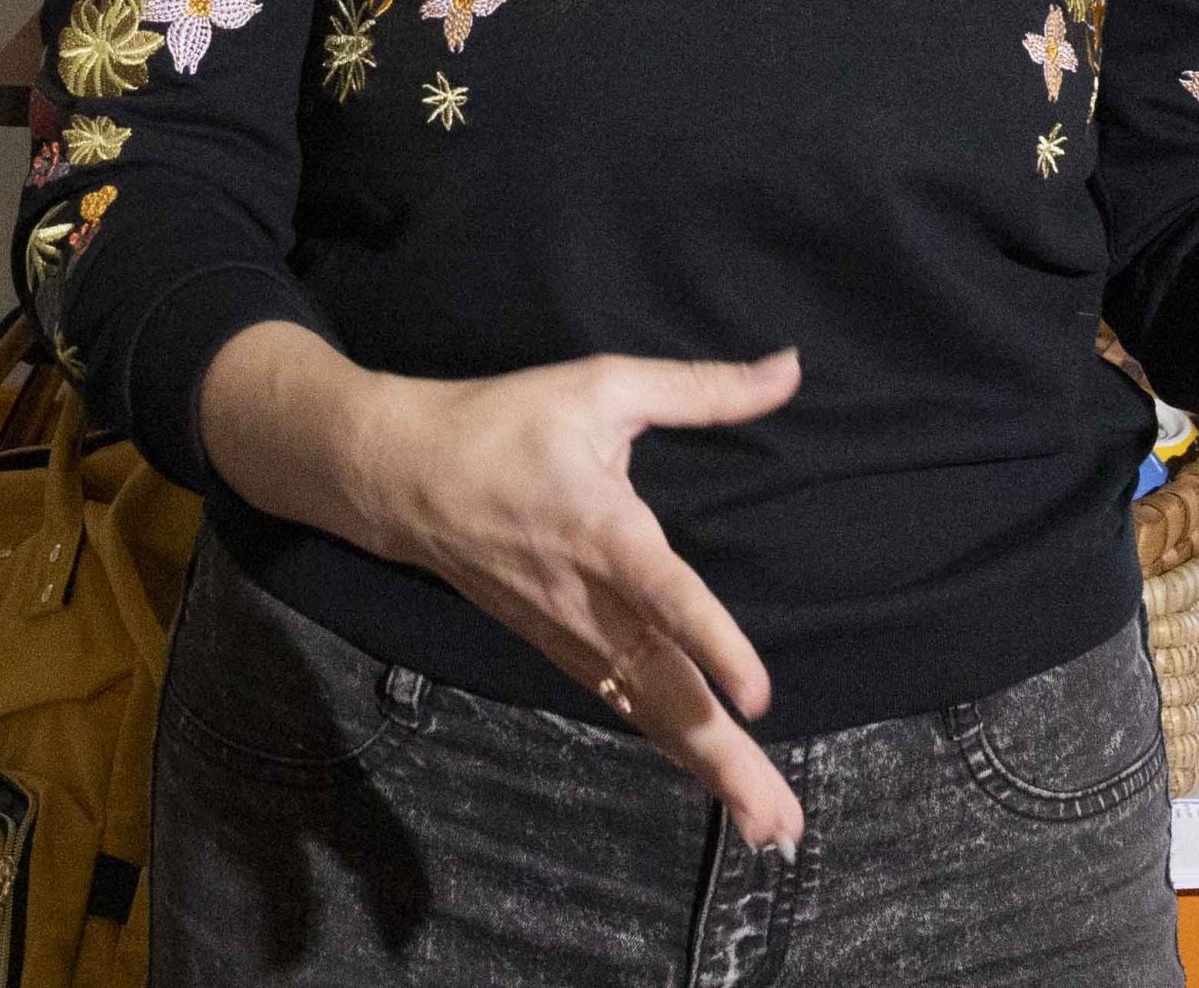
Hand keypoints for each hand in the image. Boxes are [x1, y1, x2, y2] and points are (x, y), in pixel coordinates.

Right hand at [200, 325, 805, 849]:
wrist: (406, 476)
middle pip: (664, 689)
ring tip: (771, 831)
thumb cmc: (507, 422)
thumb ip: (702, 387)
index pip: (664, 594)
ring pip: (649, 713)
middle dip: (724, 758)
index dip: (711, 642)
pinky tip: (719, 789)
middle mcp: (590, 600)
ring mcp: (573, 638)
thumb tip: (792, 368)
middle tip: (782, 824)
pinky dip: (674, 752)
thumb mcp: (602, 386)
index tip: (757, 694)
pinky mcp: (565, 653)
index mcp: (601, 529)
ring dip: (710, 772)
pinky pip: (628, 709)